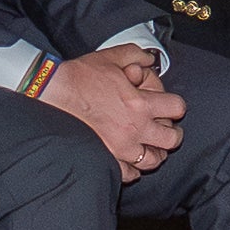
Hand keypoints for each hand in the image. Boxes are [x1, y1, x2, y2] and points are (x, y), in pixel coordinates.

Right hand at [38, 50, 186, 175]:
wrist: (52, 93)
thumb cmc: (79, 77)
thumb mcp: (111, 57)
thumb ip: (136, 55)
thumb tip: (148, 59)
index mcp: (140, 104)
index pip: (177, 108)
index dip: (176, 105)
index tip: (170, 106)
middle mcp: (135, 129)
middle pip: (171, 140)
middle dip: (173, 133)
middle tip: (167, 129)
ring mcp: (121, 148)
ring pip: (153, 160)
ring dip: (155, 152)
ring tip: (150, 145)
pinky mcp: (107, 158)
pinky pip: (129, 173)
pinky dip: (133, 168)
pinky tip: (131, 160)